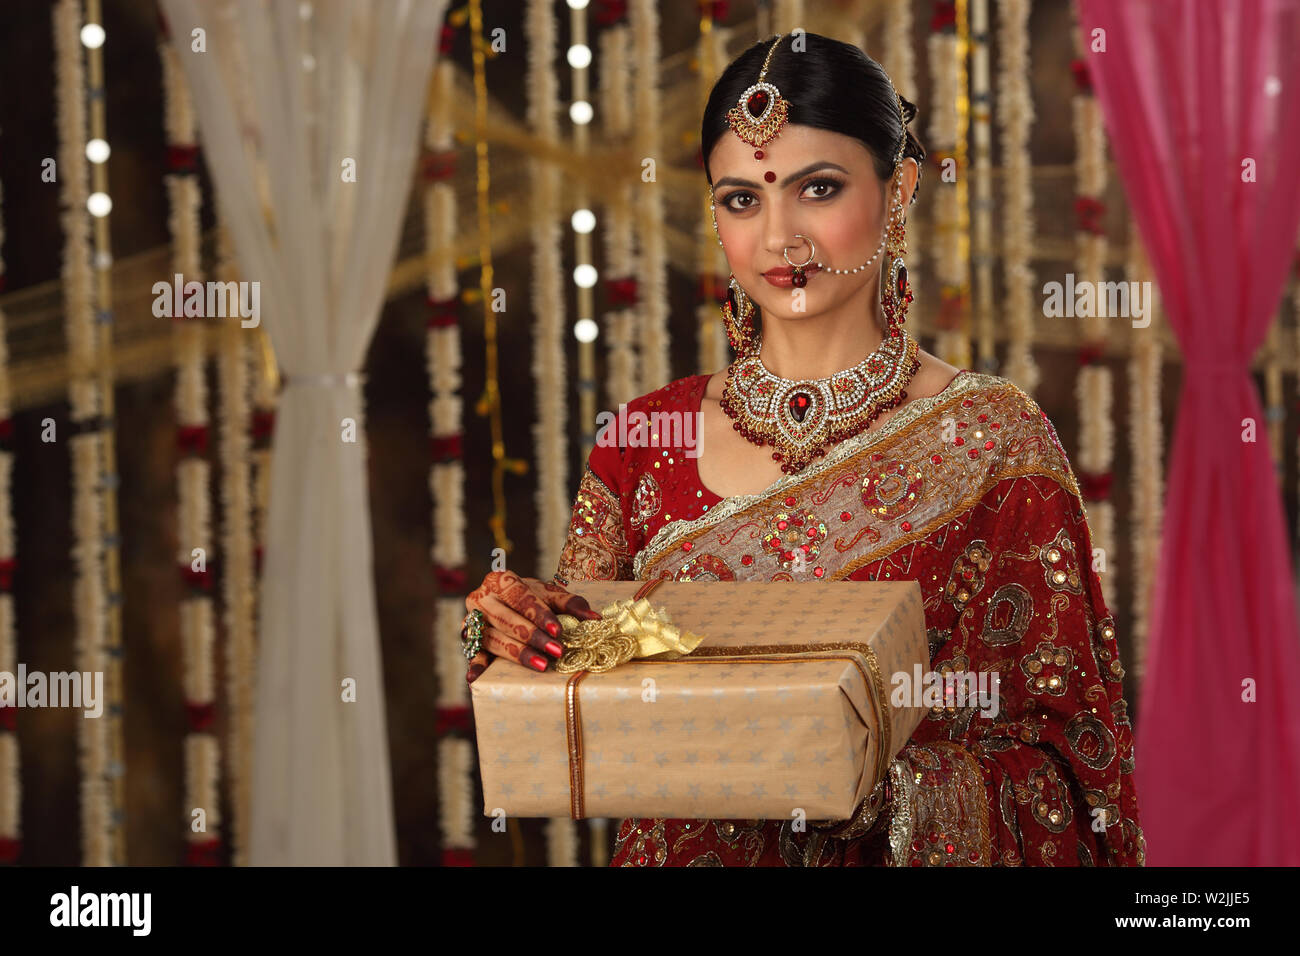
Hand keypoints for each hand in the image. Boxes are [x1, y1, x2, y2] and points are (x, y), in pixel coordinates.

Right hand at [463, 571, 602, 682]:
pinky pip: (471, 654)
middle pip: (506, 619)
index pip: (520, 597)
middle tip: (557, 651)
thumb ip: (570, 604)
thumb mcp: (549, 595)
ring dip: (517, 653)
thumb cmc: (529, 597)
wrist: (505, 600)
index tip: (558, 630)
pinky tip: (478, 678)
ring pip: (493, 638)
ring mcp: (471, 620)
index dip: (539, 614)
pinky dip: (475, 666)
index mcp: (500, 580)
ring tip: (542, 665)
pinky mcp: (467, 640)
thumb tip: (594, 619)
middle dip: (532, 636)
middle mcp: (481, 598)